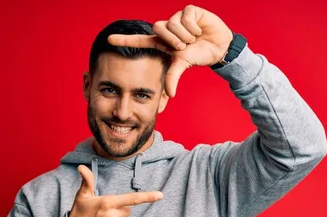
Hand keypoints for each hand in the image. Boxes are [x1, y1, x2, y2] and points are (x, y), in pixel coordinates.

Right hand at [68, 165, 163, 216]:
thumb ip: (87, 181)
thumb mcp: (82, 196)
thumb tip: (82, 167)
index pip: (131, 199)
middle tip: (105, 212)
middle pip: (129, 210)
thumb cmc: (79, 213)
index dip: (147, 197)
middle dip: (120, 209)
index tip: (161, 195)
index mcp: (107, 203)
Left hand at [107, 5, 232, 97]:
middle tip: (184, 46)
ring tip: (194, 38)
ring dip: (185, 35)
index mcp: (161, 42)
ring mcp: (177, 18)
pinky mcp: (189, 10)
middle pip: (158, 28)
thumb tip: (170, 94)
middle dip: (173, 40)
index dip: (125, 40)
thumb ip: (173, 77)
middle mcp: (167, 28)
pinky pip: (185, 17)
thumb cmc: (198, 54)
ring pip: (172, 24)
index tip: (109, 40)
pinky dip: (194, 27)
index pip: (140, 40)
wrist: (218, 47)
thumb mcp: (183, 65)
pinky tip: (199, 29)